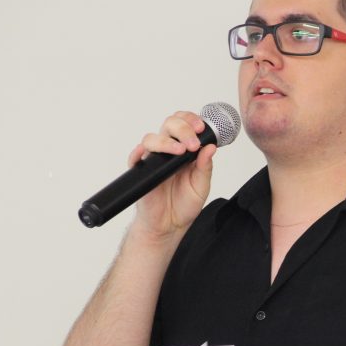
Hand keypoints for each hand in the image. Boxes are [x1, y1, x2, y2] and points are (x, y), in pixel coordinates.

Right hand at [128, 111, 216, 239]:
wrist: (169, 225)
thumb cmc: (184, 204)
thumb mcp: (201, 185)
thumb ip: (205, 167)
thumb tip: (210, 147)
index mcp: (185, 151)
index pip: (185, 125)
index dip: (191, 120)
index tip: (201, 127)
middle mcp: (168, 151)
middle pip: (169, 125)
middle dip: (182, 129)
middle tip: (193, 143)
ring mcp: (154, 160)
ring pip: (152, 138)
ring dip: (166, 141)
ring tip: (180, 151)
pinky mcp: (142, 172)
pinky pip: (135, 158)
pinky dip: (137, 153)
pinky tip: (144, 153)